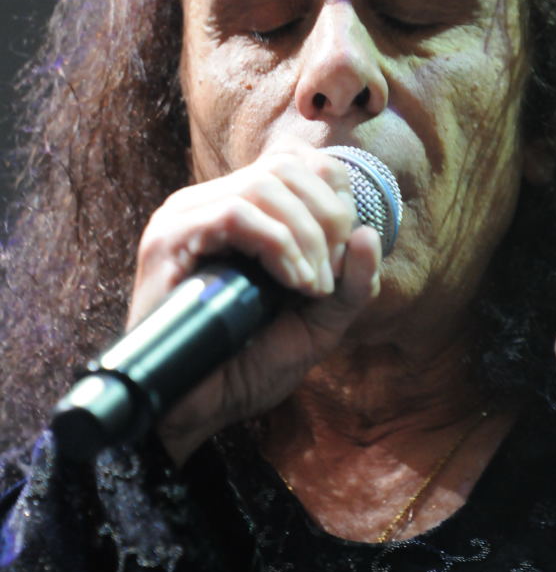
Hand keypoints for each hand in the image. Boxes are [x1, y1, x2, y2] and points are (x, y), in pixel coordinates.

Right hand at [128, 145, 381, 466]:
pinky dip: (277, 245)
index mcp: (243, 210)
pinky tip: (291, 283)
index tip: (342, 258)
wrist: (196, 411)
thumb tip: (370, 234)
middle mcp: (210, 201)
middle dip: (327, 217)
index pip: (298, 160)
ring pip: (263, 185)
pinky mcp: (169, 239)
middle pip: (286, 166)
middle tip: (330, 277)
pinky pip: (234, 214)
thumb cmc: (250, 365)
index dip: (336, 196)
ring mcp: (185, 216)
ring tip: (311, 288)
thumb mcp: (319, 322)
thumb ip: (352, 283)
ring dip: (305, 237)